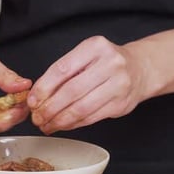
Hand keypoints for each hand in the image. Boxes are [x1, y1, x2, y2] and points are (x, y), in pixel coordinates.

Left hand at [27, 36, 149, 133]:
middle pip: (71, 91)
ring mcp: (118, 85)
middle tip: (37, 118)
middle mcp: (110, 64)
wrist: (140, 69)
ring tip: (47, 125)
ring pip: (81, 108)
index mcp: (95, 47)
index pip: (62, 69)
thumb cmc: (107, 63)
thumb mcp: (87, 56)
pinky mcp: (121, 104)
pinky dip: (73, 124)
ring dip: (60, 120)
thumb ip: (64, 72)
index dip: (44, 88)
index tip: (32, 101)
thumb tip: (38, 96)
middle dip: (49, 108)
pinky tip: (63, 125)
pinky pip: (91, 118)